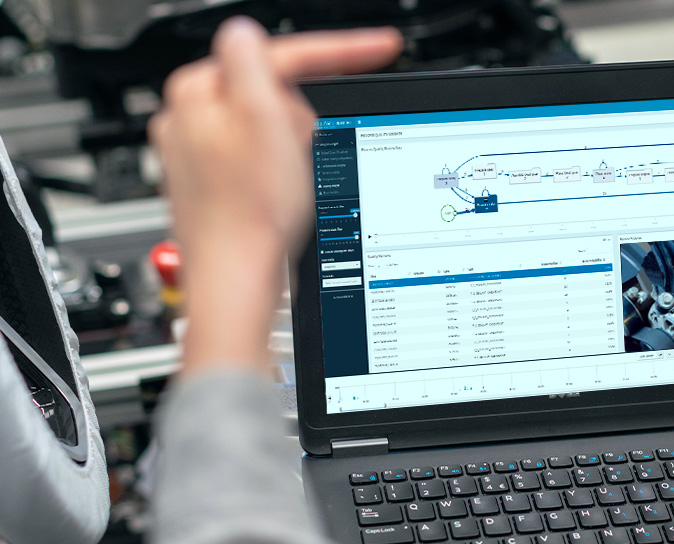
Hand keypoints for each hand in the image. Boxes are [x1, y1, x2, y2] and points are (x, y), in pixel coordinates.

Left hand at [149, 18, 401, 374]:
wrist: (237, 280)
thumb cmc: (249, 212)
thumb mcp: (262, 118)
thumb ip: (252, 59)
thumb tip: (248, 32)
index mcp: (199, 92)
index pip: (279, 54)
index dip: (339, 51)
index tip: (382, 48)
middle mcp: (190, 120)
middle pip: (274, 93)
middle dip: (300, 117)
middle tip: (304, 153)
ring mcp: (201, 156)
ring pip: (270, 129)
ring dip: (292, 149)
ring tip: (287, 184)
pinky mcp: (217, 187)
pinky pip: (263, 161)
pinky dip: (280, 174)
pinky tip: (279, 198)